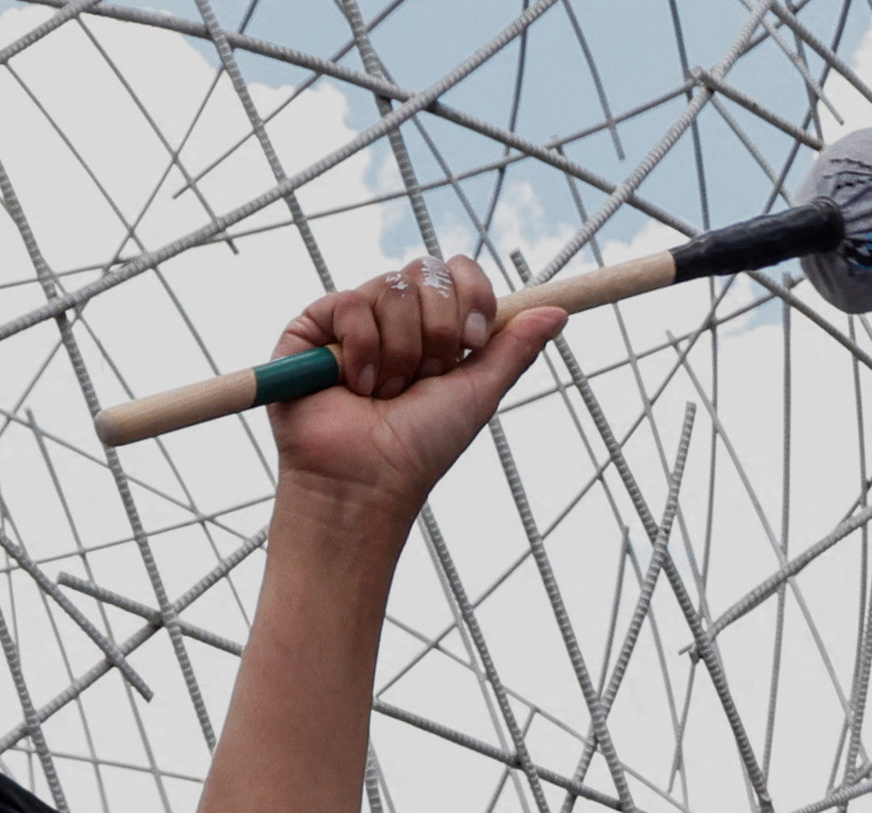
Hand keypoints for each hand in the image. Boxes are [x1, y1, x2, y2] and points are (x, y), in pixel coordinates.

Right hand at [264, 257, 562, 521]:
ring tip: (385, 392)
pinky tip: (355, 386)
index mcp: (435, 328)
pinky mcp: (313, 326)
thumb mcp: (479, 394)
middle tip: (424, 378)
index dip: (472, 296)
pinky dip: (363, 349)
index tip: (474, 341)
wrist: (366, 481)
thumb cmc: (420, 449)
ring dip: (401, 351)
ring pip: (393, 288)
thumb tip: (558, 311)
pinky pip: (351, 302)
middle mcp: (396, 318)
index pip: (459, 272)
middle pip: (429, 272)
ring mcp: (353, 319)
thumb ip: (514, 348)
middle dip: (438, 332)